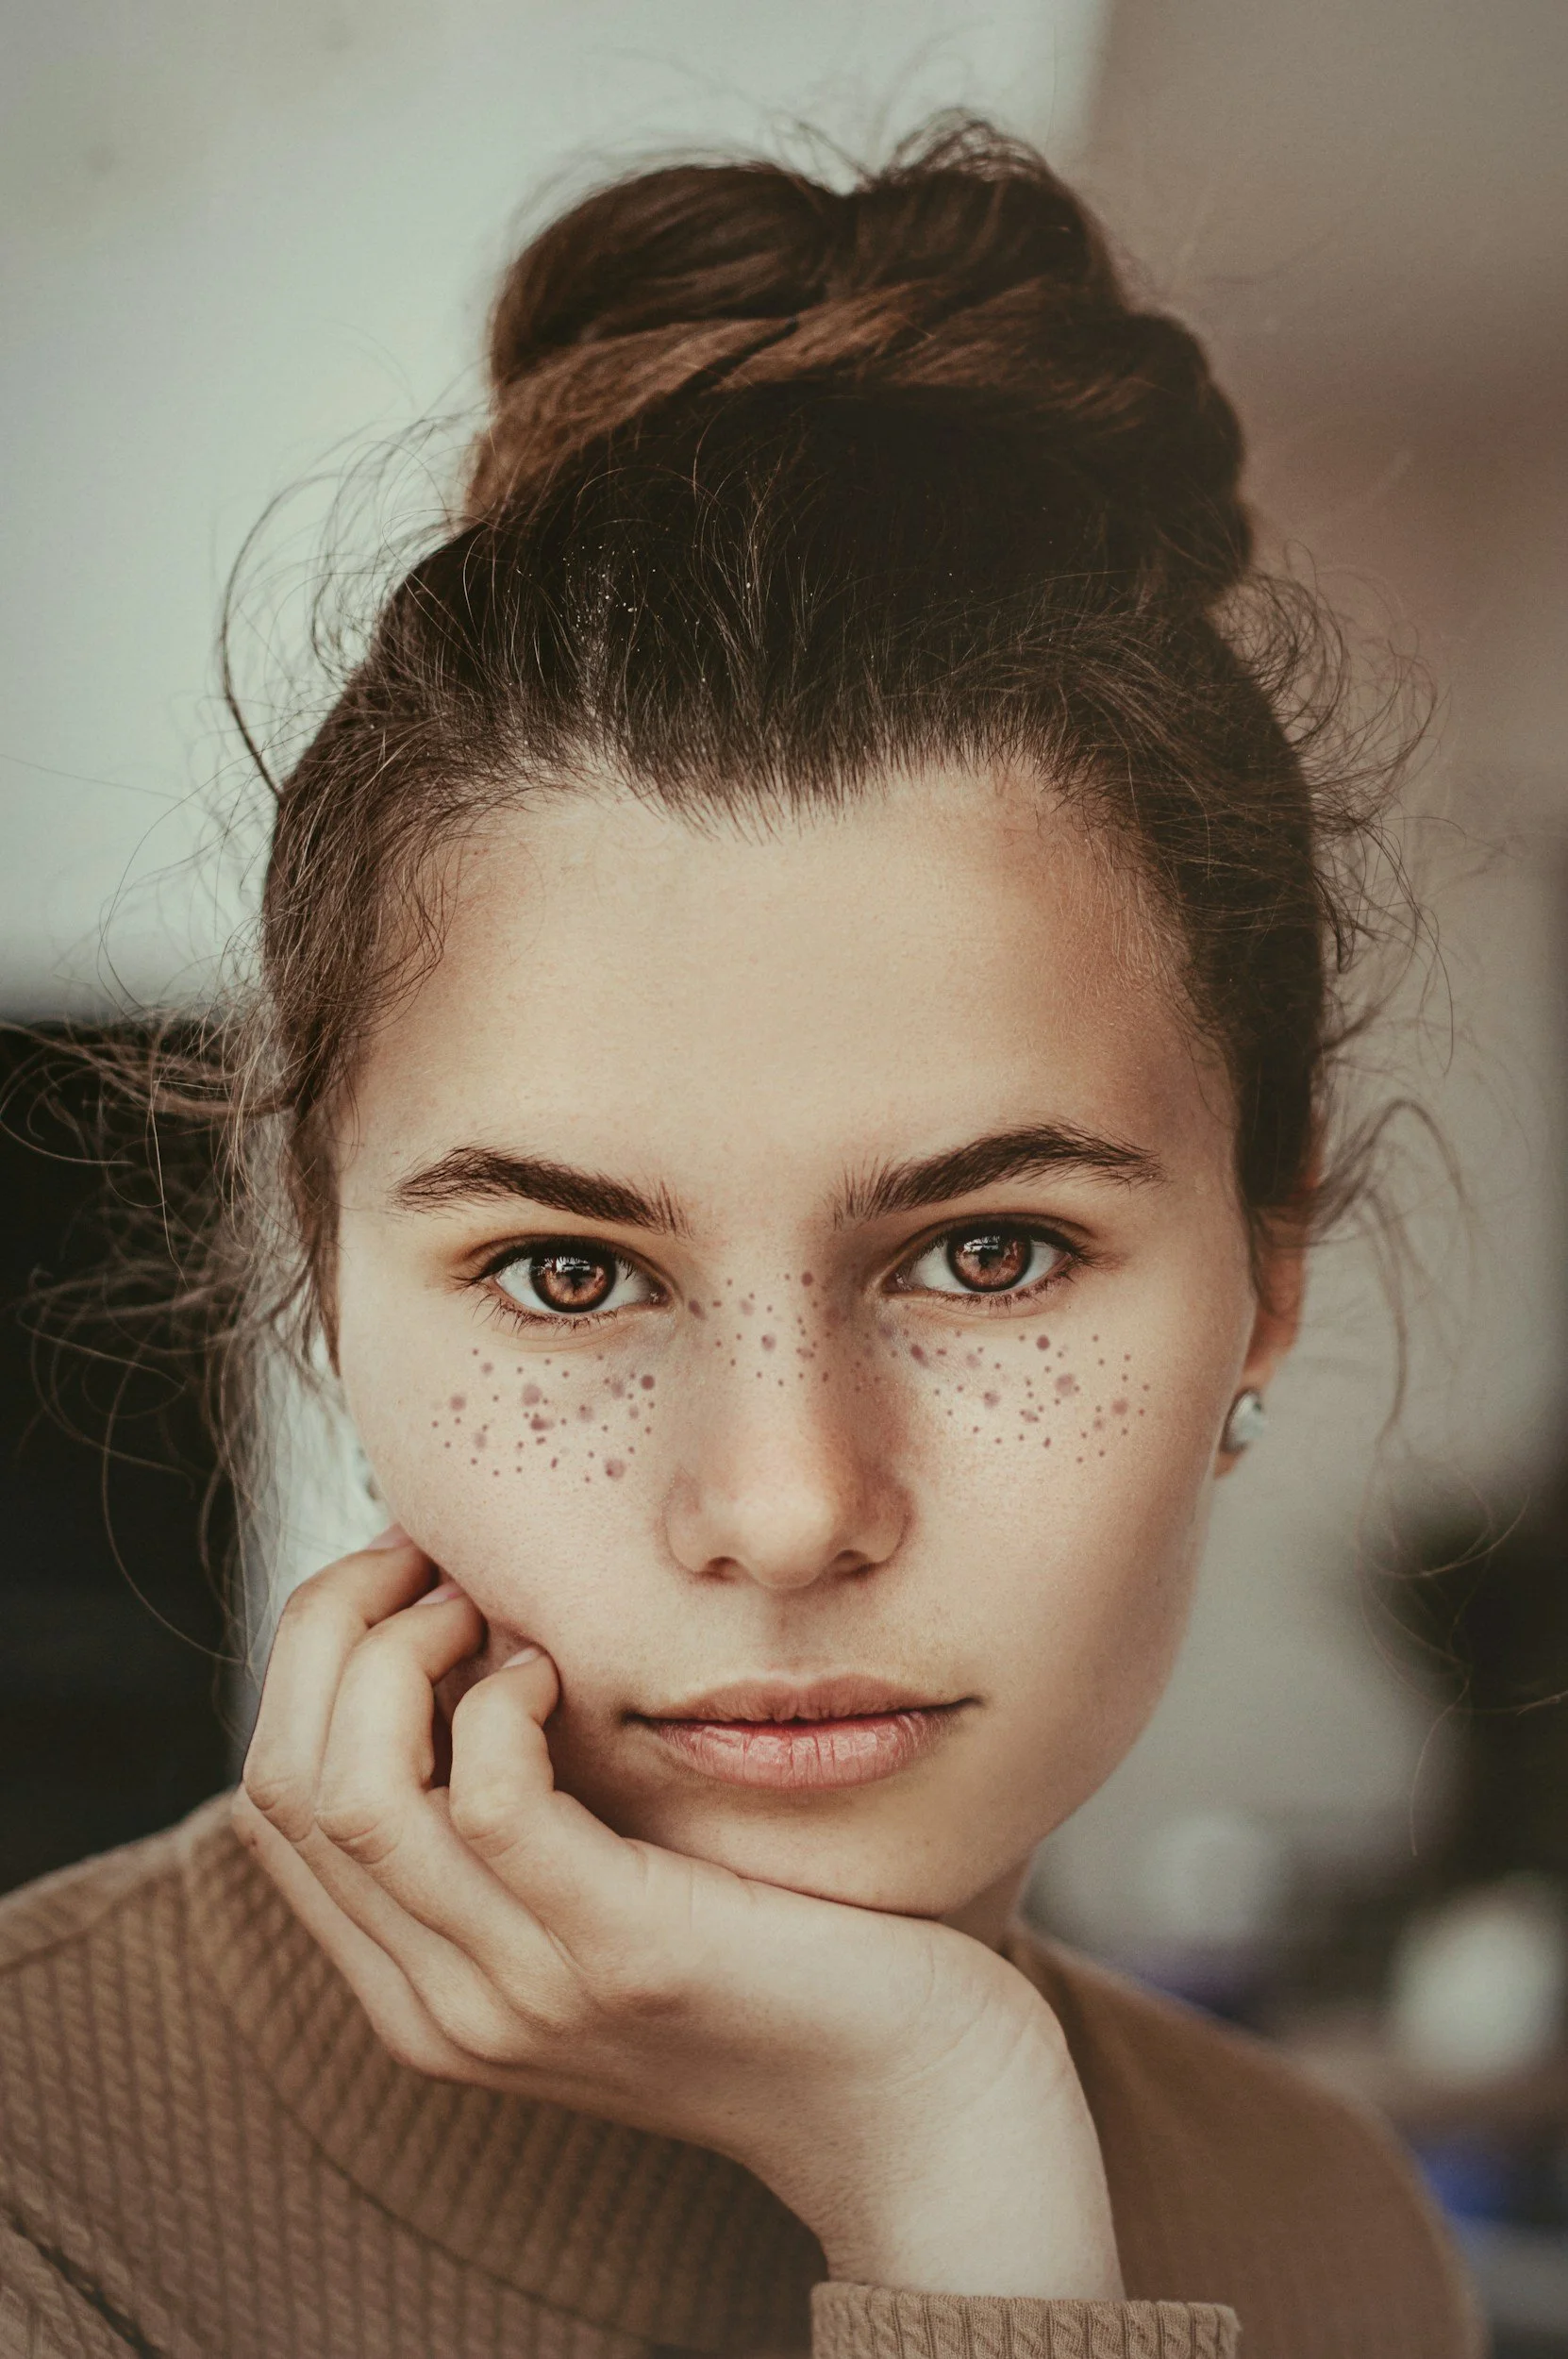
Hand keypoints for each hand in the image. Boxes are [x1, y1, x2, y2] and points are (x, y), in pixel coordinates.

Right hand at [235, 1535, 1121, 2297]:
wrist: (917, 2102)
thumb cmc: (778, 1951)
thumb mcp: (604, 1893)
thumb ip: (513, 1820)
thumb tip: (458, 1632)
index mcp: (415, 1988)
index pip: (273, 1796)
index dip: (315, 1650)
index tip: (408, 1568)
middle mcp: (441, 2004)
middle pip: (286, 1779)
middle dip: (337, 1626)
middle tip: (437, 1557)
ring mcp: (523, 1990)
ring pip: (354, 1789)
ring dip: (407, 1649)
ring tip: (494, 1602)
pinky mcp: (622, 1950)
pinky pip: (492, 1801)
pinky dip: (502, 1702)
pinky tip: (557, 1668)